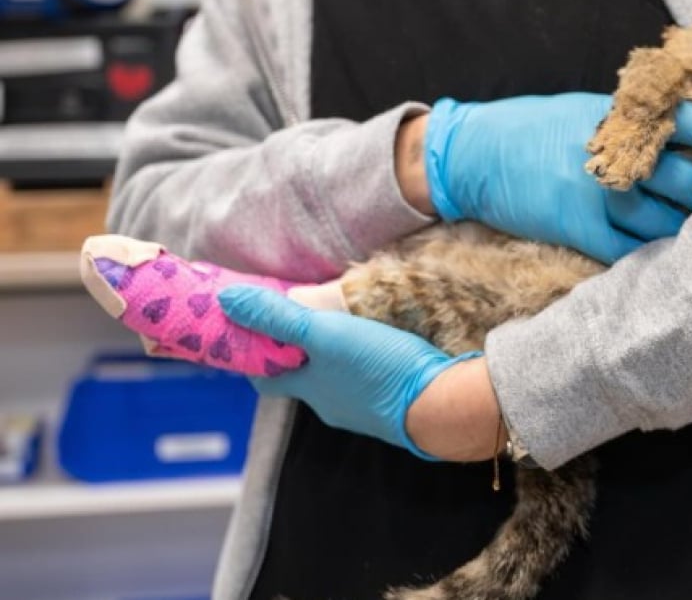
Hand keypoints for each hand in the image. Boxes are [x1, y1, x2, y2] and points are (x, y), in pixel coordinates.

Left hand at [218, 285, 477, 459]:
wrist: (444, 406)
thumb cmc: (380, 370)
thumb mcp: (325, 335)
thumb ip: (279, 318)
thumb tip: (227, 299)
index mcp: (310, 390)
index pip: (265, 378)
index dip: (255, 355)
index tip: (252, 329)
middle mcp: (333, 406)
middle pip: (304, 378)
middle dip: (300, 351)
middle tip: (304, 316)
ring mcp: (367, 410)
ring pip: (340, 381)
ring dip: (337, 358)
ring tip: (345, 325)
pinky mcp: (398, 406)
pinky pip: (373, 383)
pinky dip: (369, 365)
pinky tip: (383, 346)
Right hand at [422, 93, 691, 262]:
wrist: (476, 153)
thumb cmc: (538, 127)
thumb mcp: (592, 109)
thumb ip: (641, 123)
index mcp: (627, 117)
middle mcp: (619, 157)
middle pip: (690, 181)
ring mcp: (599, 197)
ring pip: (665, 224)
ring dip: (691, 236)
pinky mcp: (579, 228)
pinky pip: (628, 251)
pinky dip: (651, 259)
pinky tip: (670, 263)